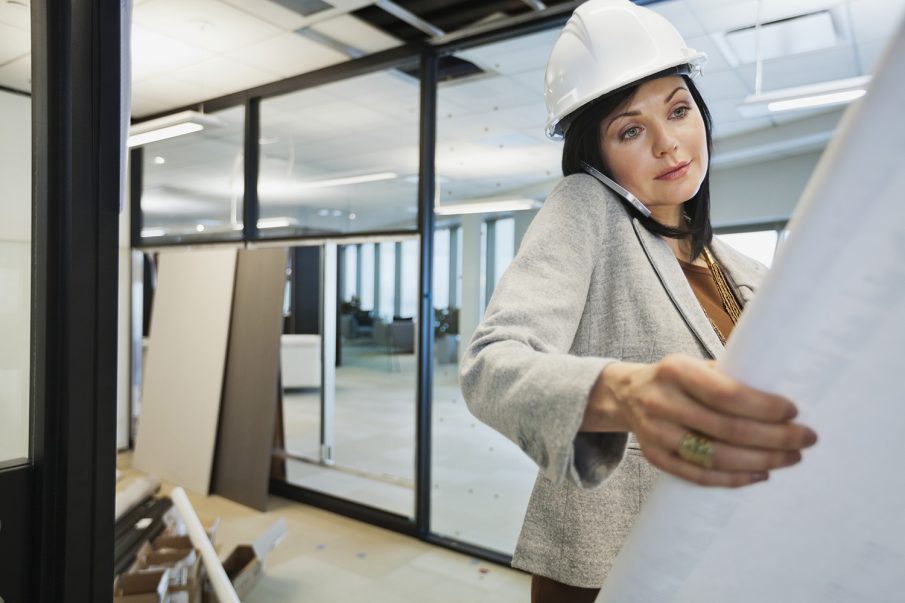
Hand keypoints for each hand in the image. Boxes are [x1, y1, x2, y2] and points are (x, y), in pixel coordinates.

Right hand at [584, 354, 817, 487]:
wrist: (627, 394)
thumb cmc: (677, 379)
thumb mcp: (696, 366)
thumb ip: (730, 379)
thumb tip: (783, 398)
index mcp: (675, 370)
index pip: (726, 394)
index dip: (763, 407)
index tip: (793, 412)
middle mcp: (661, 402)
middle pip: (726, 430)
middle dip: (774, 437)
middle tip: (805, 439)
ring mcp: (655, 433)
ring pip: (715, 457)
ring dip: (760, 461)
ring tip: (790, 458)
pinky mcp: (655, 457)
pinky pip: (699, 475)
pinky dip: (733, 479)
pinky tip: (760, 474)